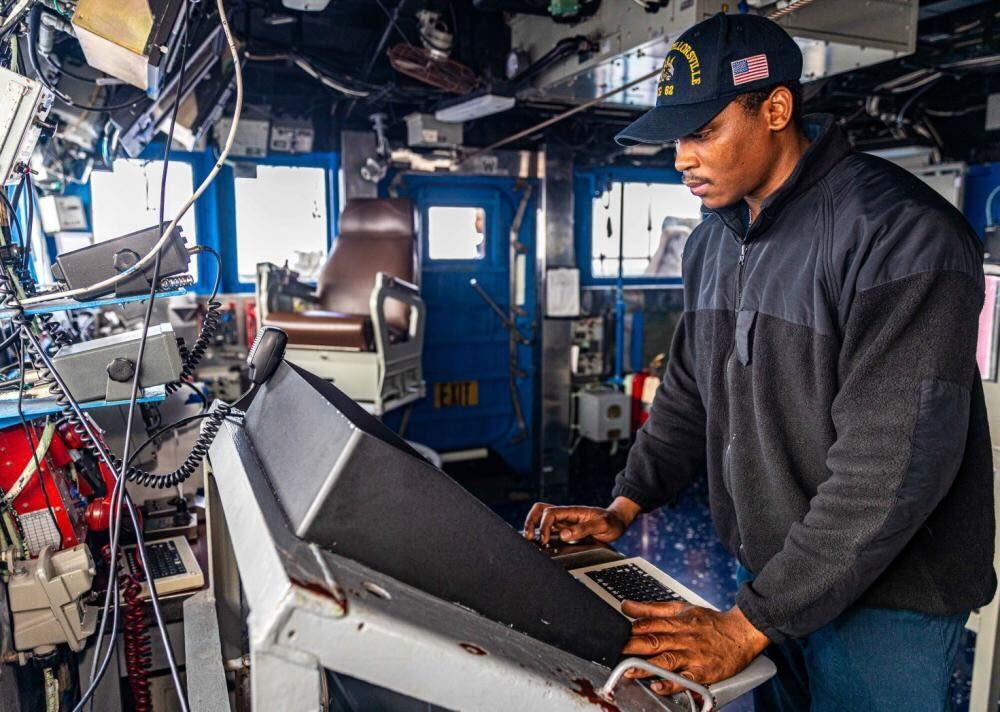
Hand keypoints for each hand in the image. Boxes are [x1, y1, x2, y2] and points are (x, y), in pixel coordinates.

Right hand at [522, 497, 639, 545]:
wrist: (617, 522)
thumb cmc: (611, 521)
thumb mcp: (602, 524)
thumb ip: (583, 529)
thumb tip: (563, 535)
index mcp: (572, 512)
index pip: (550, 513)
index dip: (544, 526)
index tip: (544, 540)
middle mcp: (565, 515)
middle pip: (540, 510)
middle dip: (530, 521)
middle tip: (529, 537)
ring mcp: (564, 522)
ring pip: (541, 518)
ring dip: (532, 525)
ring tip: (529, 539)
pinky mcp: (565, 529)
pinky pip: (548, 528)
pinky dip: (540, 533)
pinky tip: (539, 543)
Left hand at [620, 601, 768, 696]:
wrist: (742, 632)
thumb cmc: (708, 622)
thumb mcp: (681, 607)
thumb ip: (651, 609)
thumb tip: (625, 605)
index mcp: (677, 621)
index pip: (649, 624)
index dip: (631, 629)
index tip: (614, 633)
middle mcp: (683, 638)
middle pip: (654, 641)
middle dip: (632, 647)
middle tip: (615, 651)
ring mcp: (693, 656)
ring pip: (667, 661)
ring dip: (647, 666)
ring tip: (630, 671)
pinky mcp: (704, 672)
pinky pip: (686, 680)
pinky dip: (672, 683)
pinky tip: (659, 686)